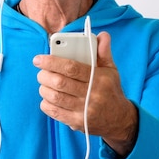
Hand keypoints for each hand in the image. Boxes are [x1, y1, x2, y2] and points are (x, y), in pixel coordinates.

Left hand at [34, 31, 137, 157]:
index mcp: (99, 79)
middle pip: (60, 83)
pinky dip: (46, 103)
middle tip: (41, 72)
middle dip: (44, 75)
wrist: (120, 120)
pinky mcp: (77, 123)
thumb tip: (102, 35)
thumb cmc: (111, 91)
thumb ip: (104, 53)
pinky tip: (48, 97)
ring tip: (44, 83)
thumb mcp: (111, 71)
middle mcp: (91, 95)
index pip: (71, 68)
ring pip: (55, 97)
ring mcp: (84, 111)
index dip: (52, 62)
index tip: (38, 59)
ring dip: (44, 88)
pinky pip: (54, 112)